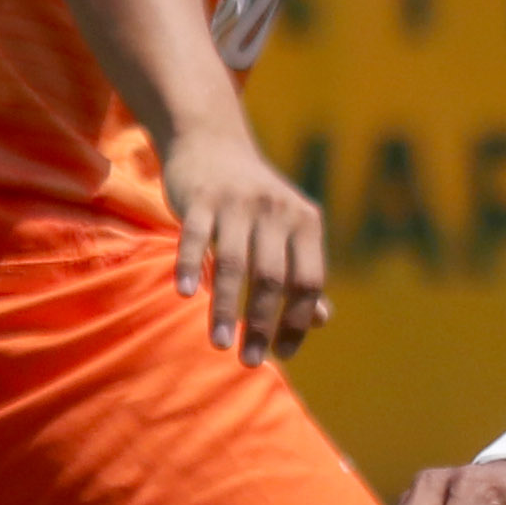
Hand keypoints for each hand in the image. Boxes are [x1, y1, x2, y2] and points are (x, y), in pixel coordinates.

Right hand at [159, 119, 328, 362]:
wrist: (212, 144)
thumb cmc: (255, 201)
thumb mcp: (287, 229)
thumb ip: (302, 271)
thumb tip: (321, 319)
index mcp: (306, 222)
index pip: (309, 282)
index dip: (298, 321)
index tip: (283, 354)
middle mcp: (277, 211)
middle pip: (273, 278)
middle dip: (262, 324)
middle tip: (251, 360)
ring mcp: (238, 203)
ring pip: (234, 264)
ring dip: (226, 308)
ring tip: (220, 344)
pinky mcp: (201, 198)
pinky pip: (195, 237)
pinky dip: (189, 265)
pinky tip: (184, 295)